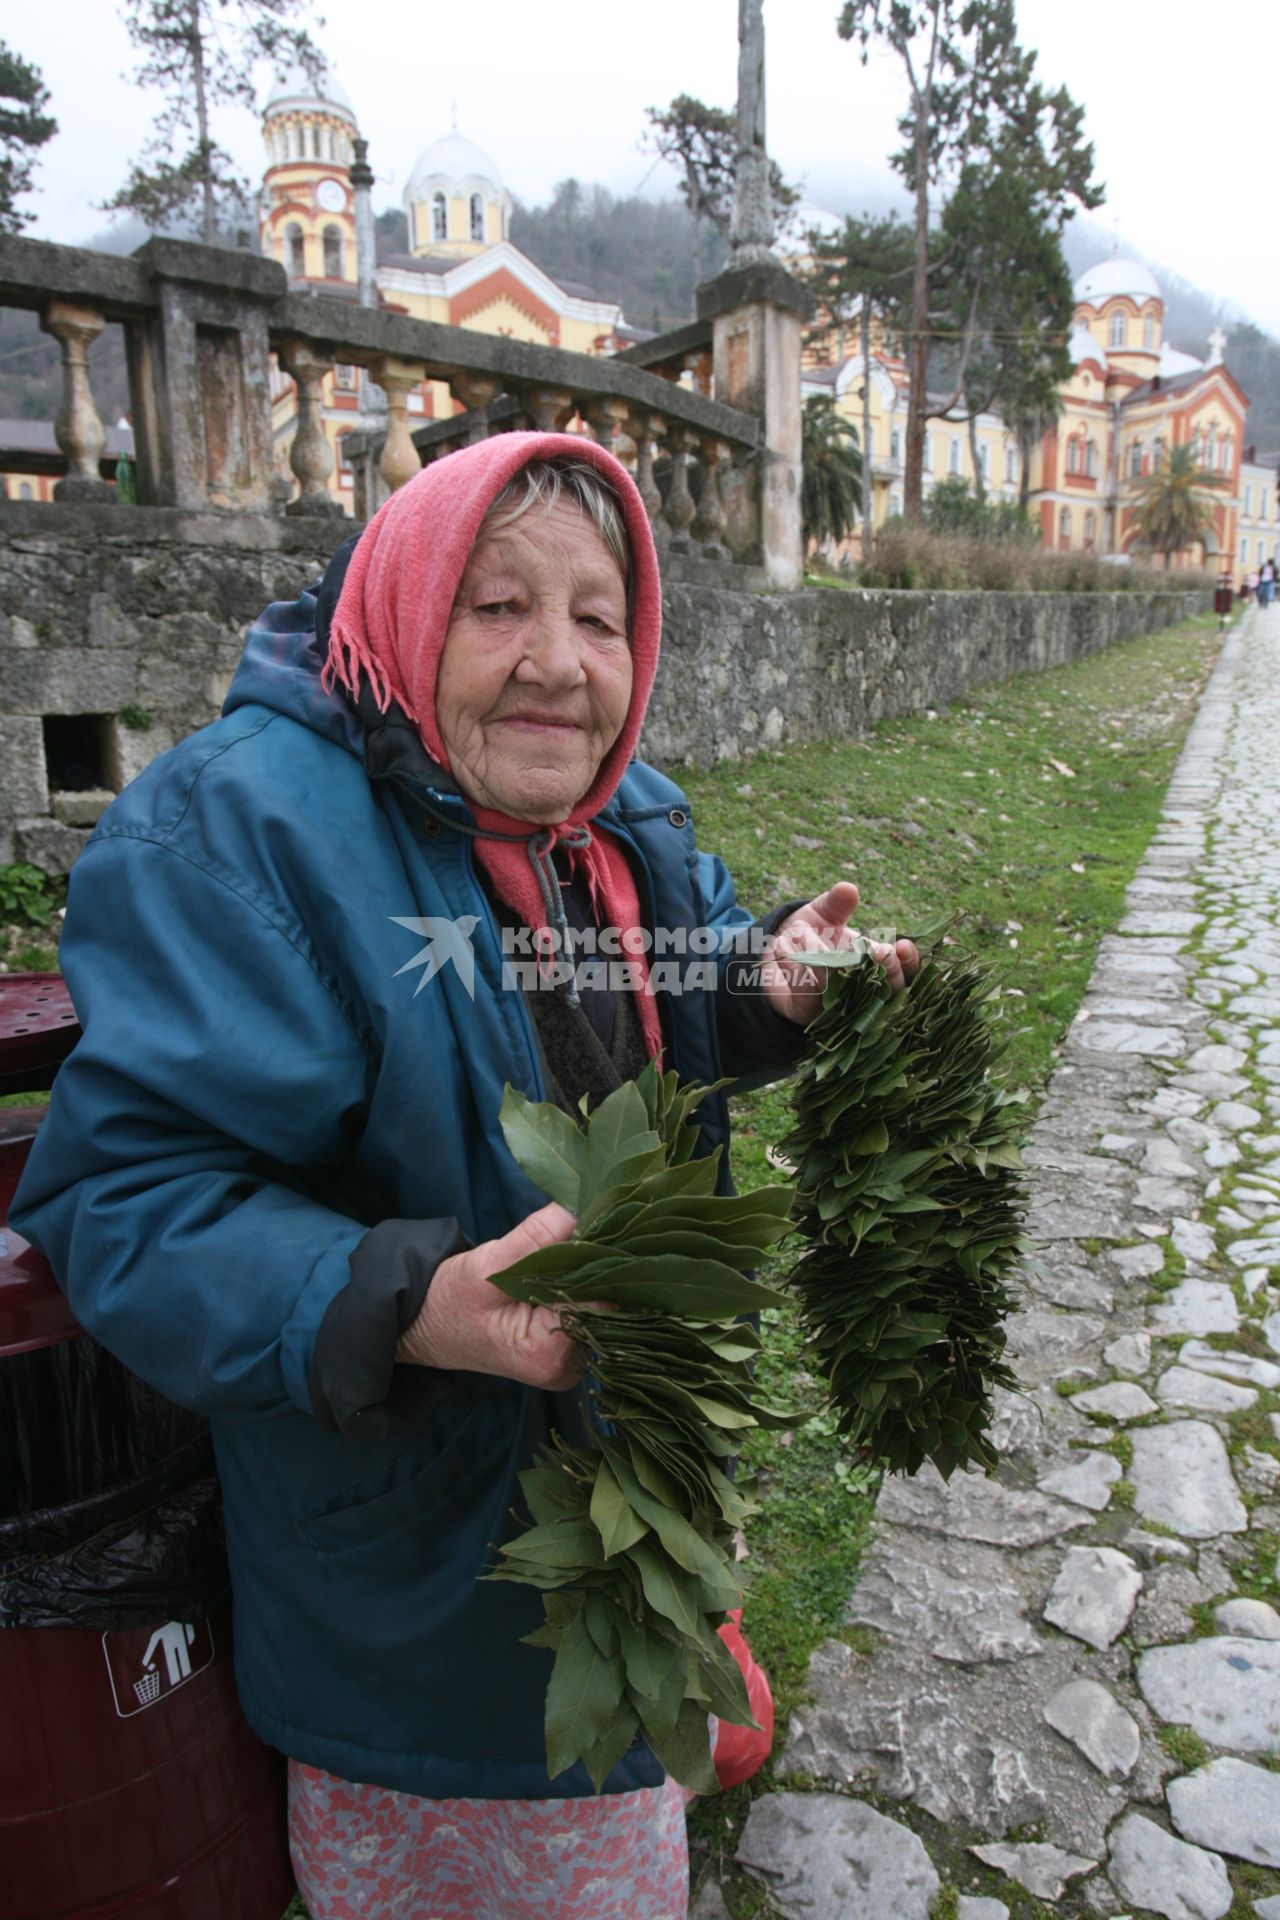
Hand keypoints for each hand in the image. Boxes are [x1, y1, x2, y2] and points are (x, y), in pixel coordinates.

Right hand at [396, 1202, 584, 1390]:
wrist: (422, 1325)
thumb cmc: (447, 1303)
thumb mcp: (485, 1266)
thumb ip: (534, 1241)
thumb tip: (577, 1209)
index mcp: (548, 1356)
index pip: (598, 1300)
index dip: (595, 1259)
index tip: (589, 1224)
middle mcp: (567, 1367)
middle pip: (603, 1303)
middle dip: (591, 1262)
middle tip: (574, 1226)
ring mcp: (569, 1361)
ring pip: (597, 1303)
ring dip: (584, 1269)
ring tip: (564, 1244)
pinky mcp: (566, 1347)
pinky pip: (586, 1306)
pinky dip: (577, 1281)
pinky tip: (564, 1262)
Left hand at [762, 881, 919, 1025]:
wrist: (768, 955)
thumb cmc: (805, 933)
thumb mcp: (823, 914)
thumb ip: (837, 903)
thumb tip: (848, 889)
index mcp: (872, 964)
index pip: (903, 970)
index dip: (908, 961)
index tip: (903, 946)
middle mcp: (860, 988)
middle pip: (888, 991)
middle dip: (889, 972)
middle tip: (882, 952)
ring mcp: (837, 1003)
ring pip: (845, 988)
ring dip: (825, 957)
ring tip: (801, 930)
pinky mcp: (809, 1010)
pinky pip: (811, 993)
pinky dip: (799, 967)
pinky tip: (783, 948)